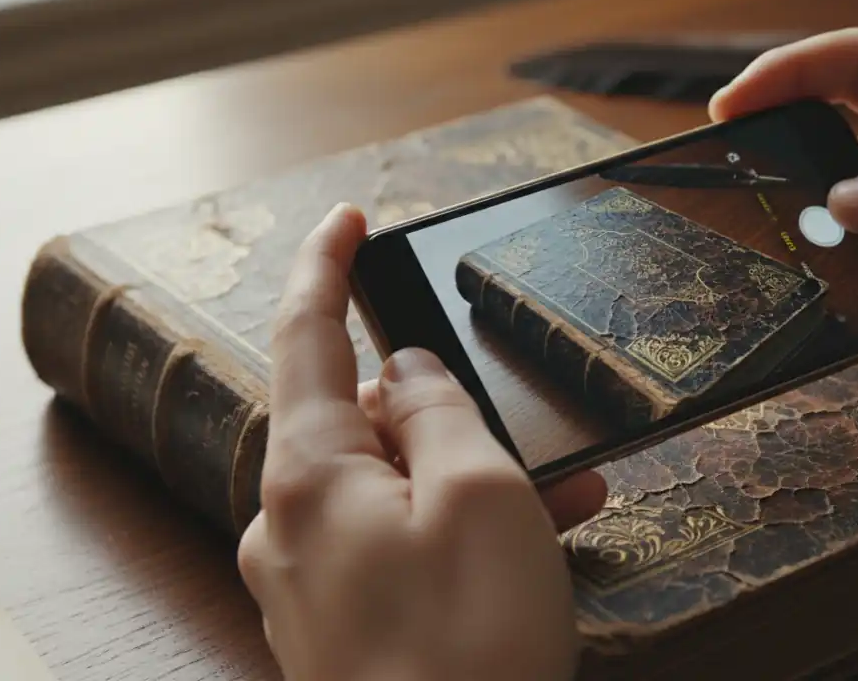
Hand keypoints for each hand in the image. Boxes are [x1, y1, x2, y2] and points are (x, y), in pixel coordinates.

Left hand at [237, 203, 607, 680]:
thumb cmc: (468, 652)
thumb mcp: (482, 498)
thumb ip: (438, 413)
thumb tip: (403, 374)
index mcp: (309, 475)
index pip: (303, 333)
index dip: (326, 266)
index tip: (349, 219)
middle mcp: (288, 524)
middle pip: (364, 423)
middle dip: (450, 413)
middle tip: (535, 429)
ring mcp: (306, 582)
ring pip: (392, 490)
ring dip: (471, 479)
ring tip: (568, 494)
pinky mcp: (336, 627)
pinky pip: (392, 547)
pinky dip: (450, 531)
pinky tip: (527, 547)